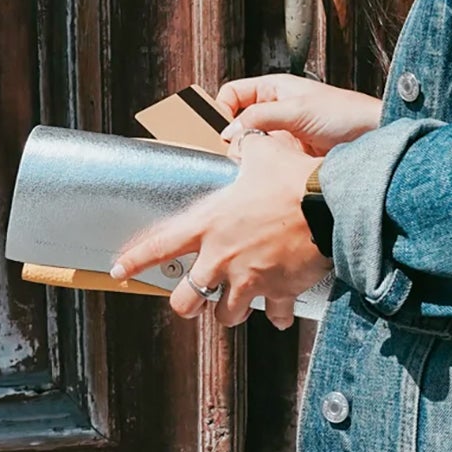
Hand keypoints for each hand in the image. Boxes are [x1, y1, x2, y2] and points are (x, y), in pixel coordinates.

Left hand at [110, 130, 329, 329]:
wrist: (328, 207)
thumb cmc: (293, 179)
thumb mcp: (264, 153)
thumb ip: (247, 148)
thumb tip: (244, 136)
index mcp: (211, 224)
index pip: (160, 246)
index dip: (136, 260)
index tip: (122, 270)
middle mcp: (223, 258)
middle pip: (186, 300)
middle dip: (186, 304)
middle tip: (192, 302)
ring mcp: (249, 279)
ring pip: (226, 315)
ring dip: (229, 312)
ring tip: (236, 305)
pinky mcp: (278, 291)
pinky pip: (274, 314)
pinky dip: (276, 315)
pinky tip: (278, 314)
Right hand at [216, 74, 380, 156]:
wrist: (374, 137)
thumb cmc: (344, 114)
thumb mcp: (297, 110)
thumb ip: (260, 118)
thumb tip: (229, 132)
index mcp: (273, 89)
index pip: (232, 94)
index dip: (221, 109)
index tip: (221, 129)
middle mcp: (274, 110)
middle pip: (237, 121)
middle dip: (230, 136)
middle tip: (228, 151)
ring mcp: (282, 133)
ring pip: (250, 143)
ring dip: (245, 153)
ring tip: (243, 164)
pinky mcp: (290, 155)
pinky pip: (266, 160)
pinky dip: (260, 166)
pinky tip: (261, 173)